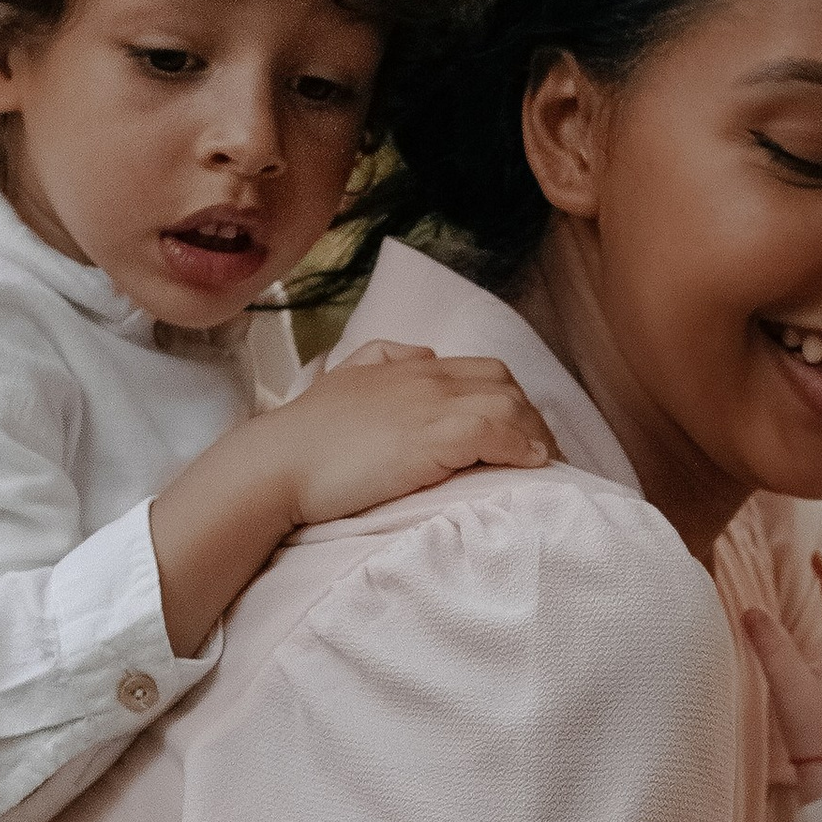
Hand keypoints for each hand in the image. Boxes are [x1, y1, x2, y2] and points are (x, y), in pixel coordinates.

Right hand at [277, 343, 554, 527]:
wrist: (276, 464)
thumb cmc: (301, 438)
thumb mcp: (343, 381)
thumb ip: (380, 360)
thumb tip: (419, 353)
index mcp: (405, 366)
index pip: (477, 370)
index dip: (506, 399)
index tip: (518, 432)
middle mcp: (424, 376)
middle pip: (501, 382)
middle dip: (529, 416)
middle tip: (541, 454)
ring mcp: (431, 404)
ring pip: (507, 404)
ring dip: (533, 435)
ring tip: (544, 467)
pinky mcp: (434, 436)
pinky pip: (496, 430)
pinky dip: (521, 446)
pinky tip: (530, 466)